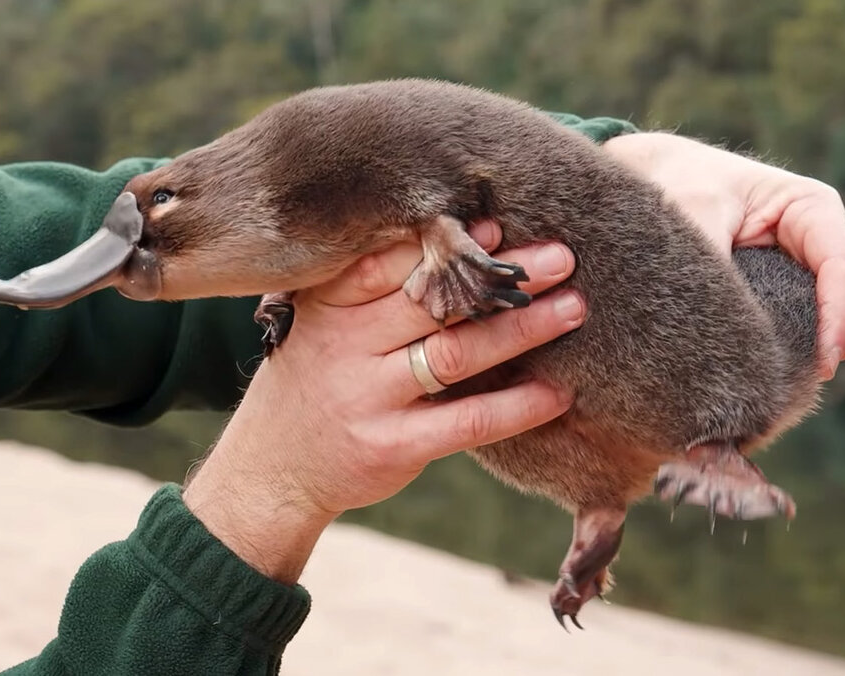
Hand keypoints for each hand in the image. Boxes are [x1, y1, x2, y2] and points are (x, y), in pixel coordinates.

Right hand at [182, 222, 582, 582]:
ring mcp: (368, 399)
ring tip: (574, 308)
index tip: (498, 222)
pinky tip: (559, 392)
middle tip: (562, 255)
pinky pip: (466, 421)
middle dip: (501, 276)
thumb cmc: (314, 381)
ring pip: (457, 354)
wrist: (271, 472)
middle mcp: (345, 346)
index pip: (391, 260)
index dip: (446, 241)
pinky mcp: (392, 447)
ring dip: (521, 329)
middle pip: (434, 301)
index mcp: (329, 305)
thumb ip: (373, 288)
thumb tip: (464, 238)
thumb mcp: (322, 324)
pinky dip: (517, 406)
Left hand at [603, 132, 844, 379]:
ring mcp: (799, 274)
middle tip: (782, 389)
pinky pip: (790, 337)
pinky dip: (775, 358)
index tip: (822, 366)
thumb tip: (729, 333)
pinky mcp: (776, 300)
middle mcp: (815, 243)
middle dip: (824, 351)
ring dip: (799, 359)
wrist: (649, 177)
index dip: (839, 321)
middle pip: (843, 309)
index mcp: (811, 208)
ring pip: (820, 330)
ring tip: (758, 386)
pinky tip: (744, 375)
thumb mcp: (692, 214)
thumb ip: (714, 265)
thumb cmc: (675, 183)